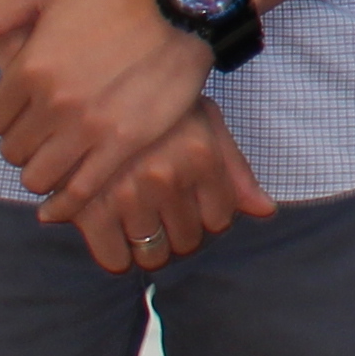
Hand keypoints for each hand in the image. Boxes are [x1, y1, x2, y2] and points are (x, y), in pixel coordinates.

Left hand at [0, 0, 213, 213]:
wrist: (184, 10)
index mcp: (31, 68)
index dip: (6, 119)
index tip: (25, 113)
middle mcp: (54, 101)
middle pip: (13, 152)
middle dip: (24, 146)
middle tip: (44, 135)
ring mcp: (89, 126)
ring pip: (39, 177)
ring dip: (42, 173)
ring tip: (58, 159)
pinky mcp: (123, 144)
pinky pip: (79, 191)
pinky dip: (64, 204)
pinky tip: (60, 203)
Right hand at [58, 104, 274, 275]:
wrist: (89, 95)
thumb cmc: (154, 111)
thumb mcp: (202, 123)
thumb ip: (235, 169)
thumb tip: (265, 210)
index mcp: (200, 154)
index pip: (220, 219)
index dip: (209, 218)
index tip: (195, 209)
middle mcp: (167, 178)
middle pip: (188, 241)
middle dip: (180, 234)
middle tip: (164, 216)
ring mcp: (127, 196)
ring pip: (154, 255)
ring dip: (150, 248)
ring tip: (142, 224)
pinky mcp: (89, 211)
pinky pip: (115, 259)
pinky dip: (117, 256)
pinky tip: (116, 234)